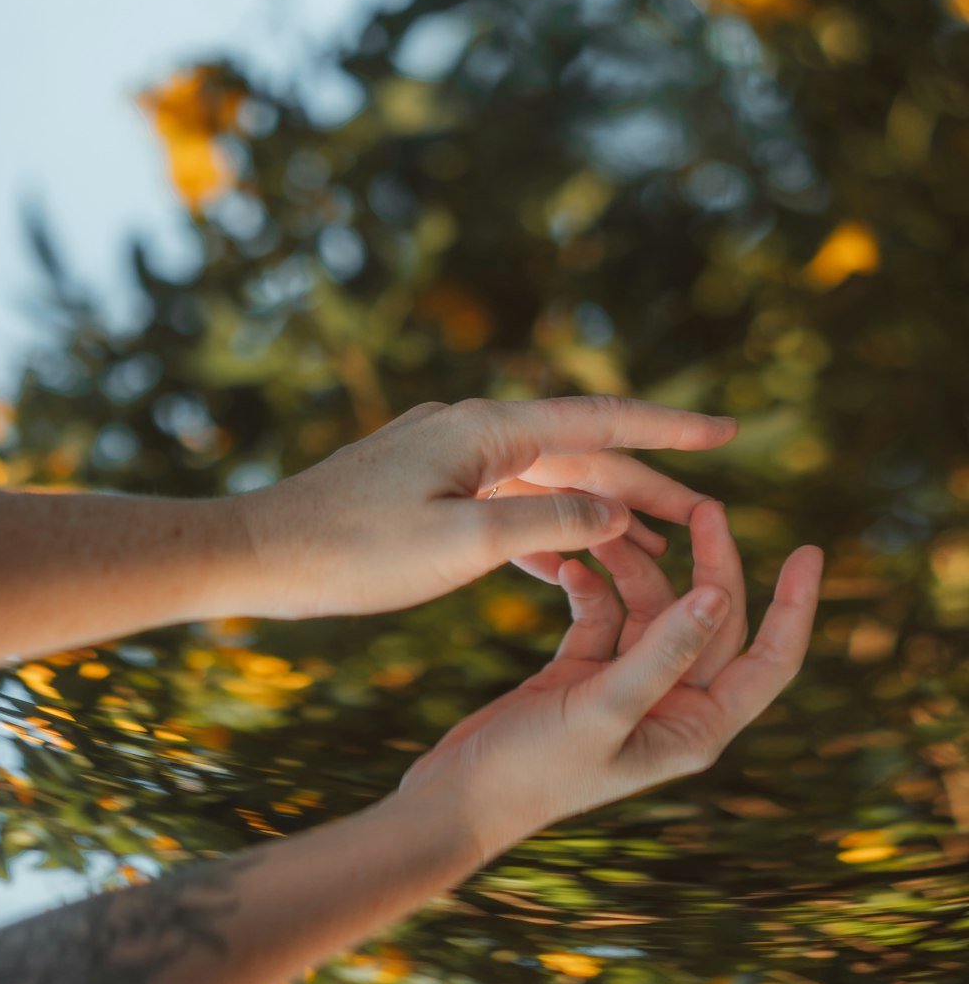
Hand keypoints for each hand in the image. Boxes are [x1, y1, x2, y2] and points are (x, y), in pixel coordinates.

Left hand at [229, 395, 737, 617]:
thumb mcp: (462, 546)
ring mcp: (445, 458)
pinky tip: (568, 562)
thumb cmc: (351, 554)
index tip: (726, 433)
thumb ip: (549, 522)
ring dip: (598, 513)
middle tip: (705, 519)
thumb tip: (616, 510)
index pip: (597, 422)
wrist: (257, 555)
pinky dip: (544, 528)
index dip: (667, 431)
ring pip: (543, 482)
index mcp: (484, 431)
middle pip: (578, 454)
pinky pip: (504, 503)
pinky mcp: (424, 488)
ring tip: (653, 547)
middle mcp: (469, 431)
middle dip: (644, 486)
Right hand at [400, 502, 822, 859]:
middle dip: (708, 563)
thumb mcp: (604, 709)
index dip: (794, 607)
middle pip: (710, 619)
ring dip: (634, 568)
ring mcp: (626, 688)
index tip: (809, 550)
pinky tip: (571, 566)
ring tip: (607, 528)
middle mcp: (671, 706)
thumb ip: (663, 653)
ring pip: (652, 609)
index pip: (769, 659)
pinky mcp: (582, 675)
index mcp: (696, 727)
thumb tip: (720, 596)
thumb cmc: (533, 771)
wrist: (459, 796)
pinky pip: (604, 616)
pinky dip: (591, 588)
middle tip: (704, 505)